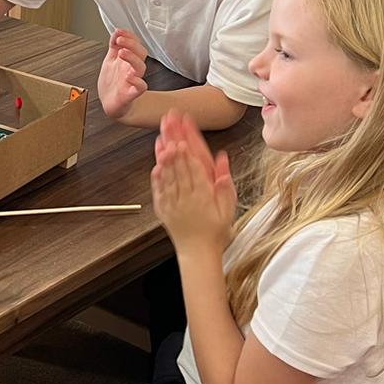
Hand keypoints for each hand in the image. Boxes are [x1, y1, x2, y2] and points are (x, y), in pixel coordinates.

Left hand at [97, 28, 147, 119]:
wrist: (111, 104)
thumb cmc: (112, 83)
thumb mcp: (110, 60)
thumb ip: (114, 46)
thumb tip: (117, 31)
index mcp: (126, 60)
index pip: (134, 44)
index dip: (129, 36)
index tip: (120, 32)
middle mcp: (131, 68)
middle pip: (141, 53)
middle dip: (131, 44)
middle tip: (120, 41)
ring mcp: (132, 80)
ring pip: (140, 67)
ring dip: (132, 58)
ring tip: (122, 52)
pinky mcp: (131, 94)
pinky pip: (140, 88)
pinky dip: (137, 82)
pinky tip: (130, 77)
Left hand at [151, 110, 235, 254]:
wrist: (198, 253)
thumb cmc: (215, 231)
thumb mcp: (228, 209)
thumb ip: (224, 185)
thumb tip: (223, 161)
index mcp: (203, 197)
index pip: (194, 171)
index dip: (188, 155)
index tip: (183, 141)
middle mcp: (186, 198)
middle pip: (179, 168)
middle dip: (174, 147)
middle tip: (169, 130)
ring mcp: (173, 204)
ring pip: (168, 177)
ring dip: (164, 158)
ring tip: (161, 141)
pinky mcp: (163, 209)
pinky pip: (159, 191)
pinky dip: (157, 177)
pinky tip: (155, 164)